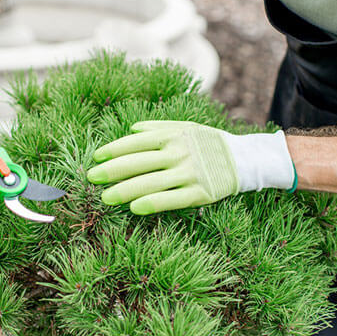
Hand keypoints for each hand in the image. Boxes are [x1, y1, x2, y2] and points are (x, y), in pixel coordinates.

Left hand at [87, 121, 295, 214]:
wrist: (244, 158)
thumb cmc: (209, 142)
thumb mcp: (186, 127)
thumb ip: (158, 127)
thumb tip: (130, 129)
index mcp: (172, 135)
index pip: (135, 142)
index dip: (114, 150)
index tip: (96, 157)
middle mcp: (178, 152)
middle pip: (138, 162)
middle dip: (112, 170)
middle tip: (92, 178)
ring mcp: (189, 173)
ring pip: (150, 182)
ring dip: (125, 190)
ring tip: (105, 197)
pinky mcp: (200, 193)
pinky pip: (172, 199)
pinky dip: (152, 203)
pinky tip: (134, 208)